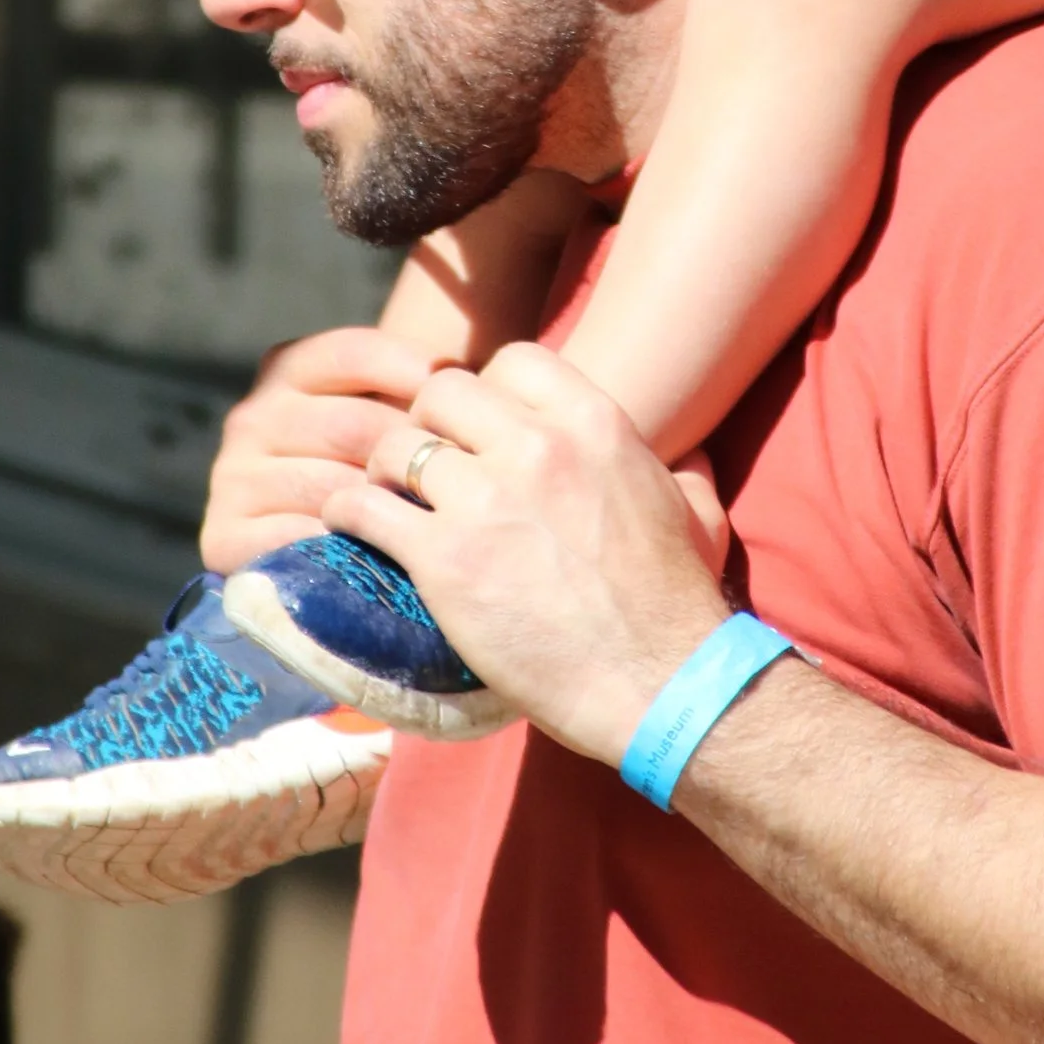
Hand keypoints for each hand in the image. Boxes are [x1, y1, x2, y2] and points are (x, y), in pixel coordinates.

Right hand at [200, 324, 435, 574]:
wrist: (307, 557)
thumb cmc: (369, 471)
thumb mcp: (386, 412)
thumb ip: (415, 385)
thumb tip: (457, 375)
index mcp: (285, 370)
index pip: (355, 355)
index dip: (415, 375)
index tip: (461, 405)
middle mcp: (251, 417)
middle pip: (354, 426)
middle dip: (413, 457)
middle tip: (459, 486)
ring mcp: (234, 477)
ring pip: (333, 487)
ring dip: (387, 511)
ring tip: (431, 526)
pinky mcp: (225, 536)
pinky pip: (299, 540)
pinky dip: (345, 550)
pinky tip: (380, 558)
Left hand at [329, 344, 731, 766]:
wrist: (658, 683)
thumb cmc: (676, 604)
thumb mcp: (695, 512)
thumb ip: (680, 466)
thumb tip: (686, 447)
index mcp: (595, 424)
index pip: (513, 361)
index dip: (488, 392)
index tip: (481, 430)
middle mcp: (538, 447)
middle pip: (443, 393)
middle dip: (428, 424)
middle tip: (427, 466)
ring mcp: (487, 500)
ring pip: (398, 444)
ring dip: (385, 471)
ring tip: (388, 499)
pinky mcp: (445, 559)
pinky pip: (366, 506)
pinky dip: (349, 512)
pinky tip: (351, 526)